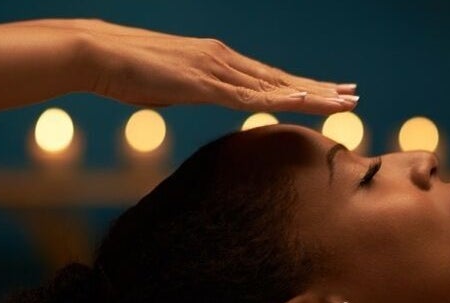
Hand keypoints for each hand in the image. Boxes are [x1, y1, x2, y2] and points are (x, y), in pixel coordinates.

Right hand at [55, 19, 357, 114]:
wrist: (96, 54)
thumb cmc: (126, 72)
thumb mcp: (169, 88)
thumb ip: (192, 93)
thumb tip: (198, 100)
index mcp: (219, 62)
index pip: (270, 78)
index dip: (302, 87)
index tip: (330, 94)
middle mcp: (224, 60)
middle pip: (282, 79)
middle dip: (320, 90)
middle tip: (354, 97)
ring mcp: (216, 69)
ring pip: (273, 86)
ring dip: (311, 95)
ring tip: (342, 102)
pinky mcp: (202, 81)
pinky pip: (246, 94)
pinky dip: (276, 97)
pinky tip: (300, 100)